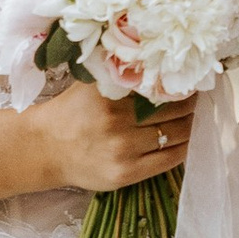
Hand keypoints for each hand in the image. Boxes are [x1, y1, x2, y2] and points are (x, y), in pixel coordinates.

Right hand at [31, 82, 195, 196]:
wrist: (45, 148)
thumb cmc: (72, 111)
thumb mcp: (92, 84)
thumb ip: (122, 74)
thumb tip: (163, 64)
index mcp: (108, 93)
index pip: (159, 85)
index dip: (179, 82)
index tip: (188, 79)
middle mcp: (116, 121)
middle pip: (173, 109)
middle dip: (188, 103)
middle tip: (193, 97)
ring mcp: (122, 150)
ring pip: (175, 134)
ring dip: (189, 124)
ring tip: (190, 116)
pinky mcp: (126, 173)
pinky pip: (169, 160)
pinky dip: (183, 148)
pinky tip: (184, 139)